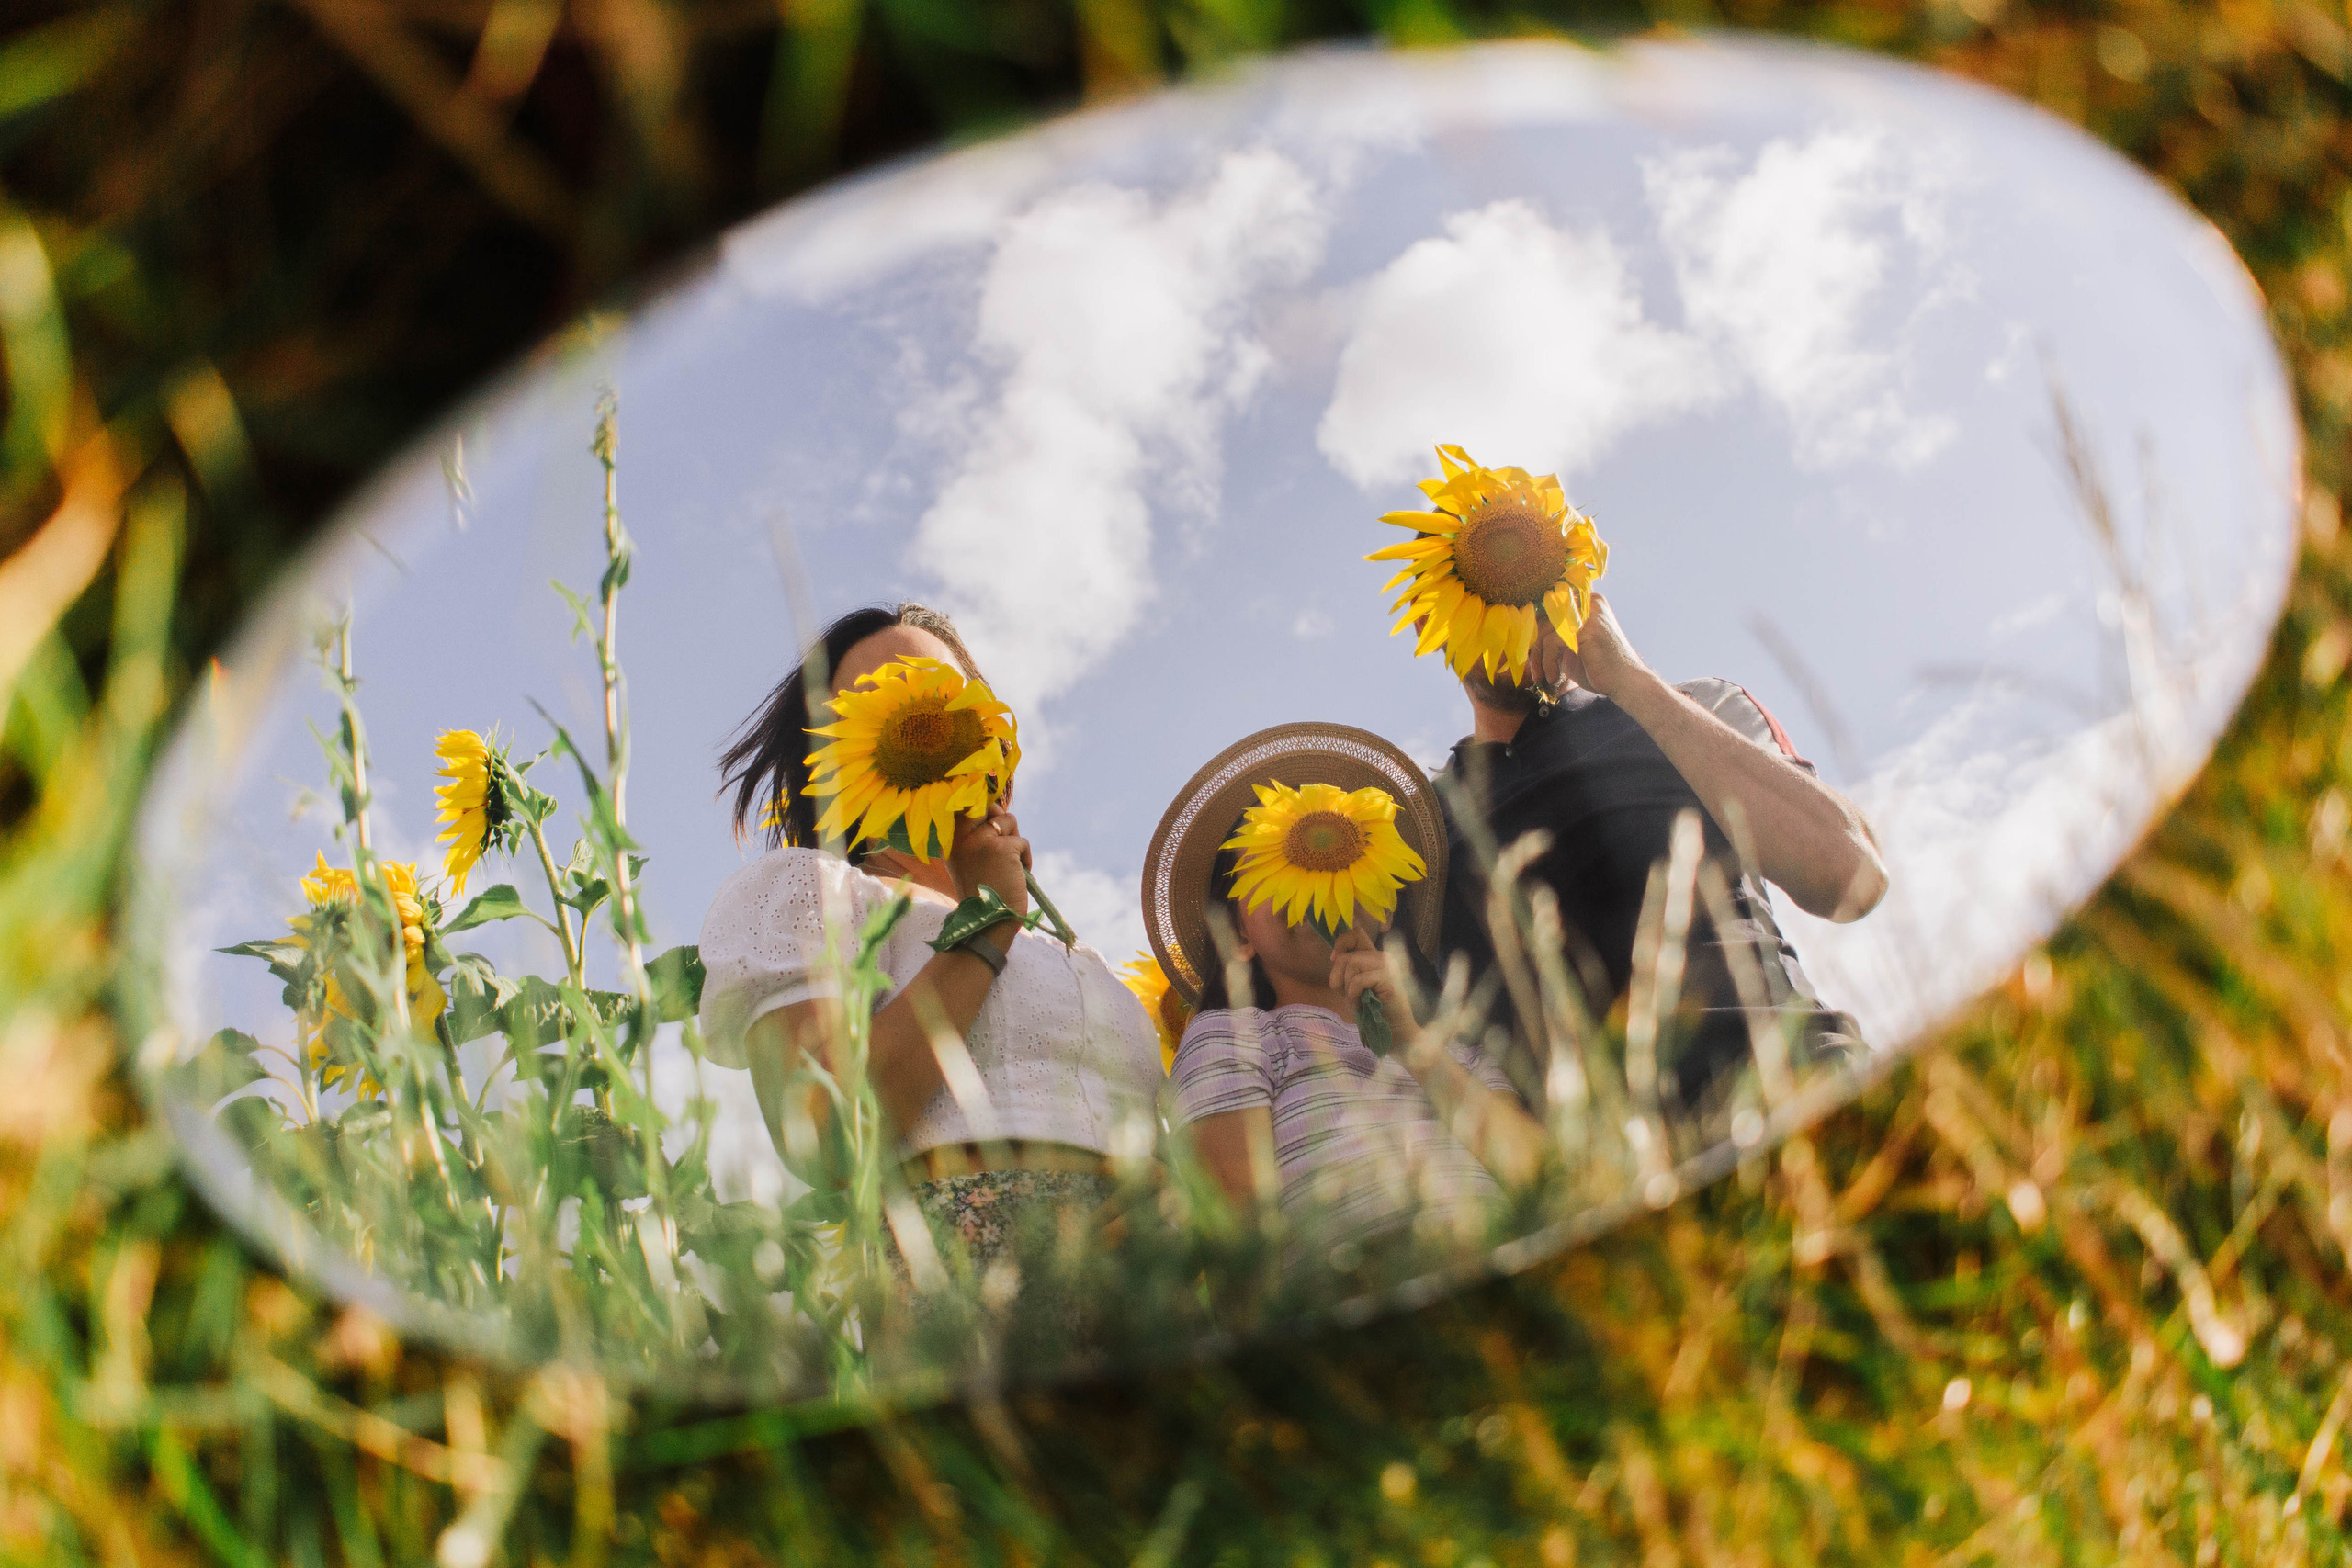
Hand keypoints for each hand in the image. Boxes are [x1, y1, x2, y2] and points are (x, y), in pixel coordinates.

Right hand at [946, 805, 1030, 923]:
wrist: (988, 921)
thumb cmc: (983, 891)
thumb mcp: (969, 859)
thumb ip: (977, 834)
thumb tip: (998, 809)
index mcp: (949, 838)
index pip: (968, 804)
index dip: (986, 810)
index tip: (993, 824)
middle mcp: (961, 835)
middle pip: (990, 806)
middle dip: (1002, 823)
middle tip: (1004, 847)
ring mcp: (981, 840)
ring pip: (1009, 820)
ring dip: (1015, 841)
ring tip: (1009, 865)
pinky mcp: (1002, 848)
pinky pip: (1022, 841)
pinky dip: (1025, 858)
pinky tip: (1018, 875)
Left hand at [1328, 926, 1418, 1045]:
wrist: (1395, 1032)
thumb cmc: (1374, 1011)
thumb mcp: (1355, 986)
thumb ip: (1348, 969)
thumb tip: (1335, 956)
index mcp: (1376, 956)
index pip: (1356, 933)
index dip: (1341, 943)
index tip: (1334, 959)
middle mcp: (1384, 957)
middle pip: (1346, 956)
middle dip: (1339, 979)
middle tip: (1349, 996)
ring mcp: (1388, 966)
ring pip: (1351, 965)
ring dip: (1347, 989)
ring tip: (1357, 1001)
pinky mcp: (1389, 979)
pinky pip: (1358, 980)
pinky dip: (1354, 995)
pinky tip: (1362, 1005)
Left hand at [1539, 591, 1645, 699]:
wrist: (1625, 682)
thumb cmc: (1599, 668)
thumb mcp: (1571, 647)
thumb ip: (1553, 637)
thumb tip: (1527, 635)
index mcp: (1585, 603)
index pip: (1548, 610)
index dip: (1535, 632)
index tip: (1532, 655)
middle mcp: (1586, 602)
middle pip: (1544, 618)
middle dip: (1534, 647)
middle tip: (1536, 669)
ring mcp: (1586, 613)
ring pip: (1544, 630)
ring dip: (1541, 658)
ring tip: (1547, 675)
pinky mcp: (1584, 627)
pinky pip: (1552, 641)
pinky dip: (1548, 661)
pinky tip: (1555, 676)